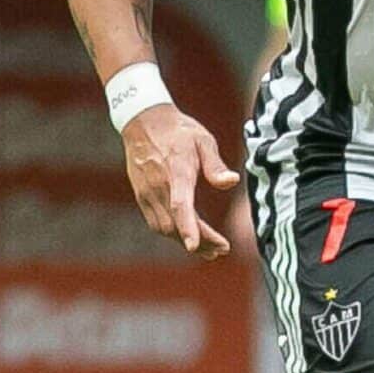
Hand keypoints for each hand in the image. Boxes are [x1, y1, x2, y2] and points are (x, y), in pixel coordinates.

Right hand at [121, 104, 240, 259]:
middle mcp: (158, 186)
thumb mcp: (203, 140)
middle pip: (174, 224)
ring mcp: (146, 192)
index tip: (196, 247)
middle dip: (198, 241)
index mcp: (176, 172)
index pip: (180, 205)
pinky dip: (173, 234)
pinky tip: (189, 237)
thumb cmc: (179, 131)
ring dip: (185, 241)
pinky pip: (156, 222)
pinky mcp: (142, 195)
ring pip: (164, 227)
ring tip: (209, 251)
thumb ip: (215, 164)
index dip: (188, 228)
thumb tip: (231, 182)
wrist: (144, 121)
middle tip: (221, 250)